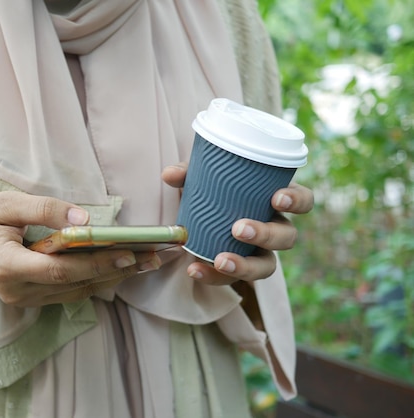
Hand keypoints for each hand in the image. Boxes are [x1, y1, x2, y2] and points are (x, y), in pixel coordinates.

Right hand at [0, 191, 158, 305]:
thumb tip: (84, 219)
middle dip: (117, 269)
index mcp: (7, 265)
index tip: (129, 252)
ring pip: (77, 291)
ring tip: (146, 261)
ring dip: (113, 276)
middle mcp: (18, 290)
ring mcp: (24, 299)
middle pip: (76, 283)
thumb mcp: (4, 203)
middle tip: (154, 257)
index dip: (96, 263)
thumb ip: (43, 209)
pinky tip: (119, 266)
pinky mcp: (31, 298)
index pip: (59, 269)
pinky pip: (69, 292)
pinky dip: (96, 279)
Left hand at [161, 162, 313, 285]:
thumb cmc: (211, 189)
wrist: (194, 217)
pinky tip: (195, 269)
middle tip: (239, 229)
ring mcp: (259, 253)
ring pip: (267, 266)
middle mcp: (274, 228)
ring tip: (220, 260)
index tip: (277, 199)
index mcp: (274, 200)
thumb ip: (187, 172)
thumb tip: (170, 174)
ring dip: (245, 265)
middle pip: (287, 237)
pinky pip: (232, 279)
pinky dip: (212, 276)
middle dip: (266, 235)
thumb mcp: (201, 178)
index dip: (297, 201)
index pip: (303, 200)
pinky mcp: (238, 270)